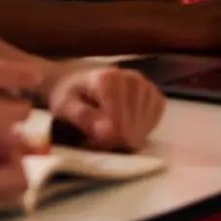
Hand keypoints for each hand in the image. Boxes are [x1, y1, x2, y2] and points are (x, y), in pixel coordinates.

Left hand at [42, 64, 163, 150]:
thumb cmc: (70, 95)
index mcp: (109, 79)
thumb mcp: (64, 106)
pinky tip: (123, 125)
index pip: (117, 125)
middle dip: (112, 140)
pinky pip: (151, 126)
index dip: (102, 140)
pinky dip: (137, 132)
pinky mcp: (156, 98)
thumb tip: (105, 131)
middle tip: (95, 137)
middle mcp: (133, 79)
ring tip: (106, 129)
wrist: (80, 83)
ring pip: (141, 131)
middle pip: (130, 130)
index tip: (89, 141)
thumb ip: (82, 117)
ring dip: (124, 138)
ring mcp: (147, 88)